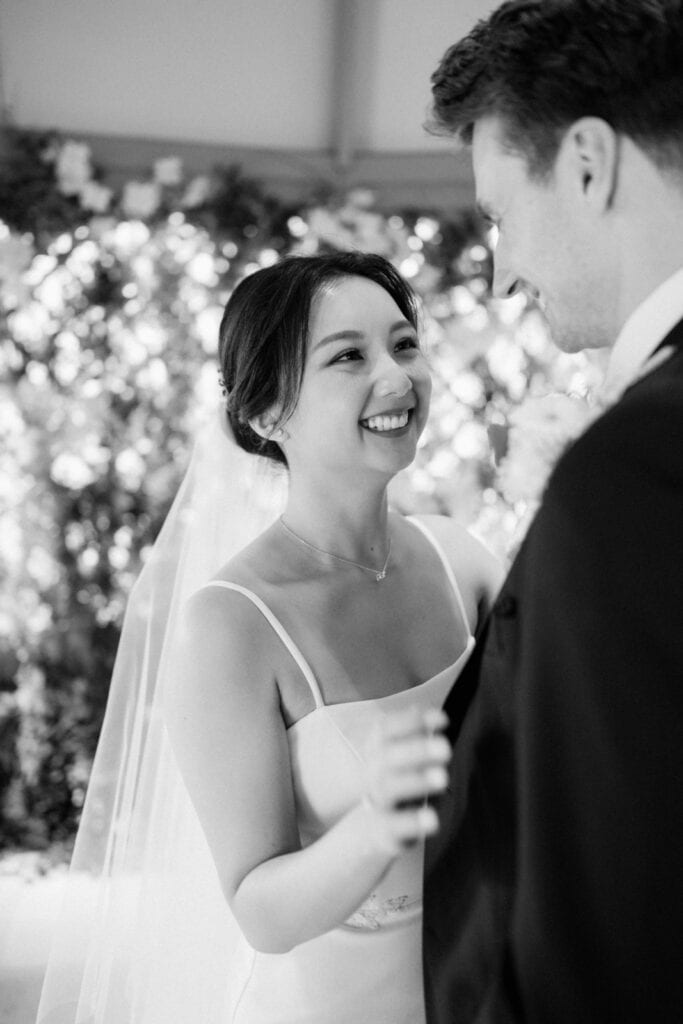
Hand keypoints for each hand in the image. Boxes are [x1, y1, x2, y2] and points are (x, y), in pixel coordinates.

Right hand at [362, 706, 450, 852]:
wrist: (371, 831)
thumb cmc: (396, 785)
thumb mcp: (401, 759)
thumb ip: (415, 738)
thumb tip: (434, 714)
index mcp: (376, 752)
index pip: (386, 729)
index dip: (412, 721)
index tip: (445, 718)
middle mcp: (374, 774)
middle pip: (387, 758)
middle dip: (416, 750)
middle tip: (446, 748)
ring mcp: (378, 803)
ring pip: (389, 789)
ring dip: (415, 781)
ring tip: (443, 778)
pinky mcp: (386, 832)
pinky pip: (395, 826)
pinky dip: (413, 822)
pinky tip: (433, 819)